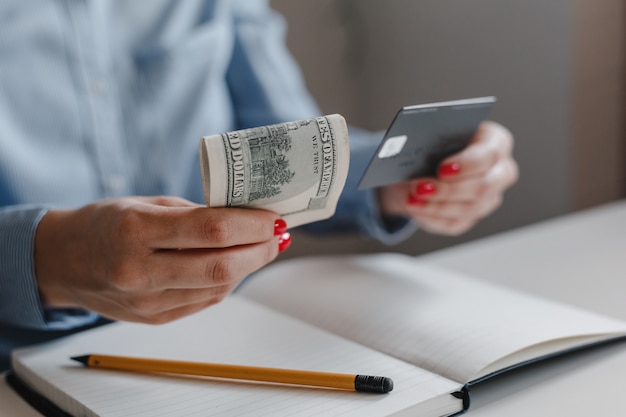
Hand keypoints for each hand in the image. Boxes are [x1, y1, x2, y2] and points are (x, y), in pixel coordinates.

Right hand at [34, 196, 289, 323]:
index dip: (252, 225)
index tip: (273, 217)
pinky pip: (205, 300)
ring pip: (218, 288)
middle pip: (221, 267)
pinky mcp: (154, 318)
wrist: (62, 262)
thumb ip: (194, 213)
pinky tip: (236, 264)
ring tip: (262, 246)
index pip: (211, 230)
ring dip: (249, 266)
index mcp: (136, 230)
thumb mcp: (146, 203)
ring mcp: (147, 301)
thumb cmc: (105, 223)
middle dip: (260, 250)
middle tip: (278, 235)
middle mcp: (140, 271)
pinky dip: (227, 281)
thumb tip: (247, 219)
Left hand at [377, 121, 518, 234]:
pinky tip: (414, 208)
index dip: (467, 164)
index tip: (442, 169)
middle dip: (448, 189)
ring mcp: (489, 197)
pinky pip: (454, 222)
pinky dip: (431, 216)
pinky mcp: (473, 216)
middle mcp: (499, 171)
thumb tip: (414, 153)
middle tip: (420, 188)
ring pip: (468, 208)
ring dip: (435, 205)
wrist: (424, 163)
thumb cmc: (435, 143)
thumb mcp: (432, 136)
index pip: (490, 155)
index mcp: (495, 142)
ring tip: (411, 199)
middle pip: (483, 187)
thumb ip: (431, 141)